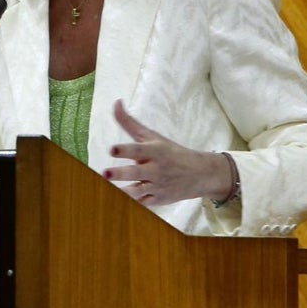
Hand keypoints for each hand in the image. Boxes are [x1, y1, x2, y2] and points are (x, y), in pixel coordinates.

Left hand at [101, 100, 232, 206]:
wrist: (200, 174)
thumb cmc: (170, 152)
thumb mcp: (152, 136)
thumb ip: (129, 122)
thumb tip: (116, 102)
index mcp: (154, 151)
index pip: (137, 149)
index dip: (125, 150)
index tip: (112, 149)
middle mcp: (155, 169)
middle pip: (136, 172)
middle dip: (121, 173)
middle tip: (106, 173)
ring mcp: (157, 186)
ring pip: (138, 192)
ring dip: (124, 193)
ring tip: (108, 192)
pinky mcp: (158, 200)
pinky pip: (143, 204)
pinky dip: (133, 205)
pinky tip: (117, 205)